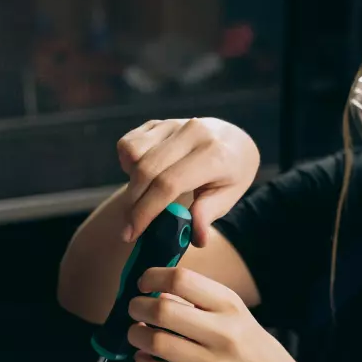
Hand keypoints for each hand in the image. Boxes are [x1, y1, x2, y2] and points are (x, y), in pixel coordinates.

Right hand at [117, 118, 259, 245]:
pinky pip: (129, 143)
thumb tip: (197, 239)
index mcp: (214, 154)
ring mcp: (173, 124)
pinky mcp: (158, 123)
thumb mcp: (228, 196)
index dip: (146, 211)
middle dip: (133, 204)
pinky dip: (128, 163)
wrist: (233, 140)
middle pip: (147, 170)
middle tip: (128, 229)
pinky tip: (142, 175)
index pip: (169, 183)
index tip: (132, 233)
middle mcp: (192, 133)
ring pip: (134, 154)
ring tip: (144, 196)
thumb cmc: (229, 173)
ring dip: (131, 182)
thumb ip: (208, 214)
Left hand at [127, 266, 300, 361]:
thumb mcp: (234, 316)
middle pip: (163, 311)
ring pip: (157, 342)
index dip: (153, 277)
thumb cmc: (250, 348)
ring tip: (138, 334)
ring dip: (137, 335)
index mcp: (230, 306)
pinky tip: (145, 358)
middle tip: (135, 311)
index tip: (144, 285)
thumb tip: (155, 294)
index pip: (182, 279)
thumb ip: (198, 302)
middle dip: (138, 308)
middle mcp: (224, 334)